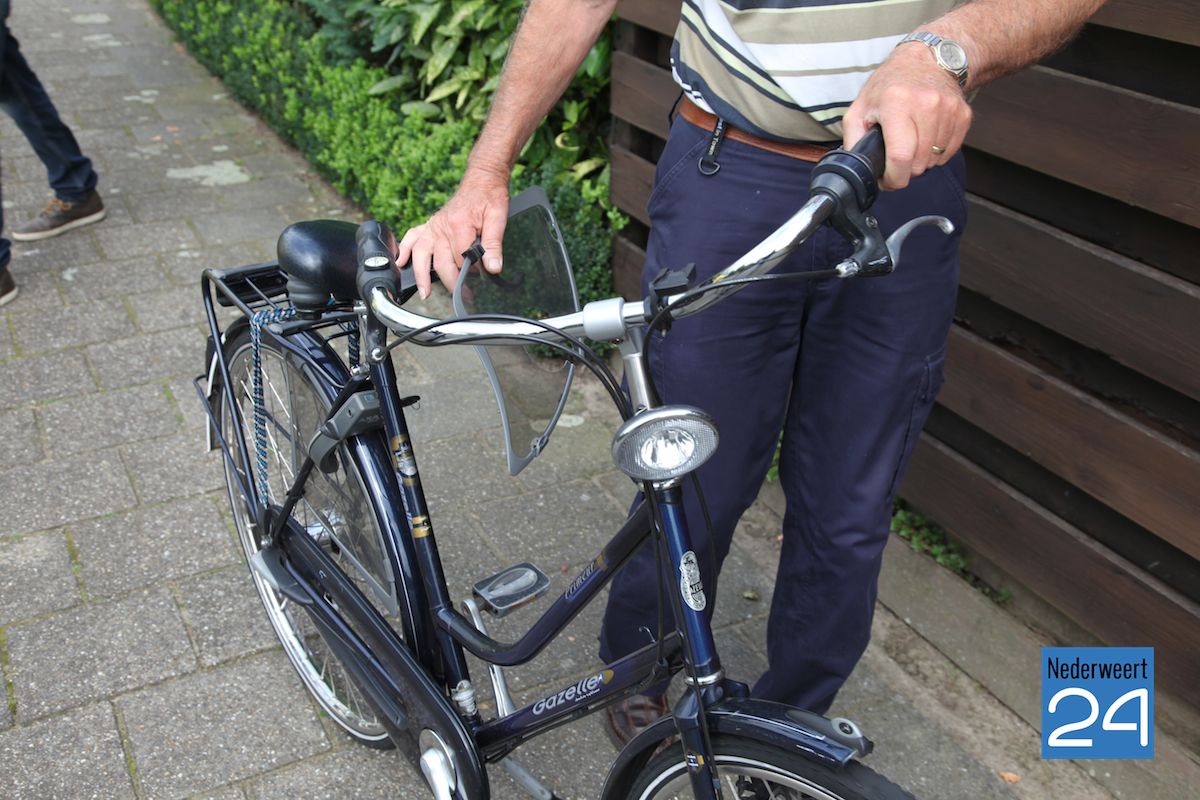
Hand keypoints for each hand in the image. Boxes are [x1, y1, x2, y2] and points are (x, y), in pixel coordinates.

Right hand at [397, 167, 509, 298]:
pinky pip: (412, 237)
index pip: (461, 258)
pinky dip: (405, 250)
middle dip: (451, 282)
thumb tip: (493, 267)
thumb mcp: (498, 219)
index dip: (471, 271)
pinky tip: (401, 263)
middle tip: (462, 296)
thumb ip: (494, 245)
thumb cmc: (490, 197)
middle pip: (442, 261)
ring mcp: (433, 226)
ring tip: (424, 292)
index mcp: (459, 225)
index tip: (479, 280)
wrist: (482, 180)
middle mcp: (442, 227)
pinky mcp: (429, 225)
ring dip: (421, 274)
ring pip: (421, 254)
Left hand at [842, 43, 971, 189]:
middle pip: (918, 163)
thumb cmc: (889, 85)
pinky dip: (936, 153)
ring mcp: (948, 109)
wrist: (926, 59)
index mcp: (896, 103)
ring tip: (911, 142)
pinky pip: (949, 153)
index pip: (900, 156)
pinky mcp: (963, 115)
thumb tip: (860, 169)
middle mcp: (926, 104)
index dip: (893, 178)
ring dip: (921, 160)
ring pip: (935, 160)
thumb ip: (853, 140)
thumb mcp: (859, 108)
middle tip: (896, 156)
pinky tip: (926, 138)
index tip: (887, 180)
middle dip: (905, 169)